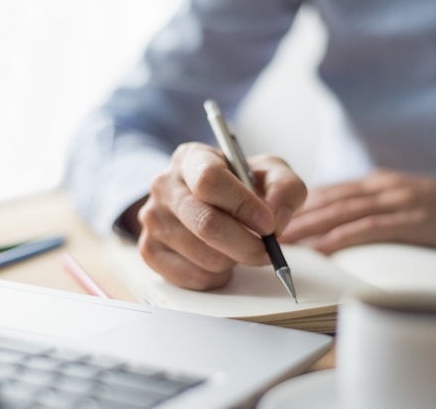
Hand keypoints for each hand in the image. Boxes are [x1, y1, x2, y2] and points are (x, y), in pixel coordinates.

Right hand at [136, 142, 306, 289]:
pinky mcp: (149, 250)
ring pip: (203, 256)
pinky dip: (217, 277)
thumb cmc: (240, 185)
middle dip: (246, 245)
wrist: (209, 199)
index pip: (209, 180)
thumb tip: (277, 220)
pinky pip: (192, 277)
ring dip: (234, 260)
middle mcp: (164, 185)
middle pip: (206, 224)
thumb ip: (285, 188)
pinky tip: (220, 261)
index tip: (269, 225)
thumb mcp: (270, 173)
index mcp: (191, 158)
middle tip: (267, 251)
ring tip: (239, 248)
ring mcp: (152, 219)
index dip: (243, 206)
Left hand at [279, 169, 435, 256]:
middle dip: (291, 214)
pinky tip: (321, 247)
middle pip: (326, 199)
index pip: (327, 191)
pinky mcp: (411, 220)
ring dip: (308, 226)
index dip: (295, 203)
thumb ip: (371, 204)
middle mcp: (381, 187)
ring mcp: (396, 201)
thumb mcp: (403, 198)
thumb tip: (336, 218)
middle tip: (263, 228)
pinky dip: (341, 237)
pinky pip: (368, 228)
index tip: (271, 213)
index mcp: (377, 183)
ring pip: (341, 211)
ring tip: (281, 239)